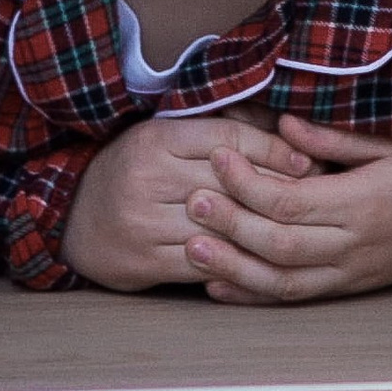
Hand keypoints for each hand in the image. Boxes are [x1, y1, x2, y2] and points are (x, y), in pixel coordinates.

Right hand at [60, 111, 308, 291]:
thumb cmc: (134, 172)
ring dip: (264, 231)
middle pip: (230, 184)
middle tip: (318, 198)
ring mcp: (144, 223)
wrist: (73, 220)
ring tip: (300, 230)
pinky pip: (204, 264)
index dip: (273, 150)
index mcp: (156, 139)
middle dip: (278, 192)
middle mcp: (148, 178)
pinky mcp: (145, 262)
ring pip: (221, 227)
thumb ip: (217, 131)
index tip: (308, 160)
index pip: (229, 139)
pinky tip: (263, 261)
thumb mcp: (165, 138)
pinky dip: (237, 263)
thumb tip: (283, 125)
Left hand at [184, 117, 391, 303]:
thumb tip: (279, 126)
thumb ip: (331, 141)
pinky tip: (219, 286)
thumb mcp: (388, 145)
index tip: (218, 155)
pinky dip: (254, 296)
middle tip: (192, 201)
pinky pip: (296, 299)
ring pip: (283, 281)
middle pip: (280, 243)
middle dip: (232, 225)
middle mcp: (355, 245)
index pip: (292, 198)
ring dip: (234, 268)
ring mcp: (352, 274)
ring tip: (191, 248)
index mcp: (362, 202)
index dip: (249, 181)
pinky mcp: (350, 290)